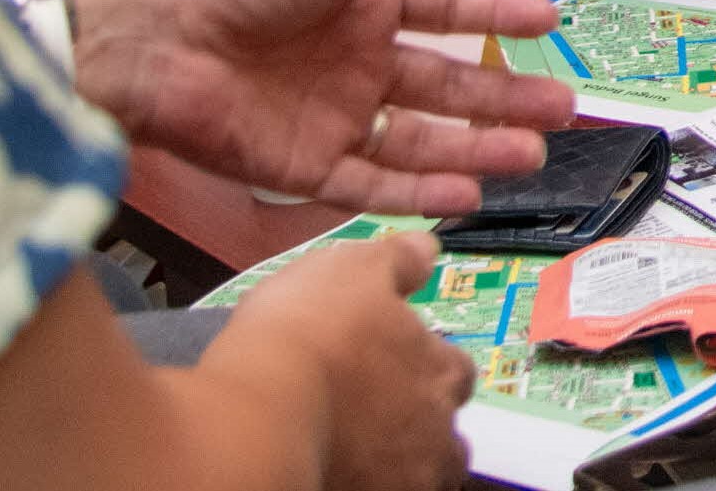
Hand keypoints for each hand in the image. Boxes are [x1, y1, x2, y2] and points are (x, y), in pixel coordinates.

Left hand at [65, 0, 576, 212]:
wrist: (149, 40)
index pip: (446, 9)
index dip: (497, 15)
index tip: (550, 23)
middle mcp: (354, 59)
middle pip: (446, 83)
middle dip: (504, 96)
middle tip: (560, 108)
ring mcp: (332, 116)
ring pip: (421, 140)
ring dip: (476, 149)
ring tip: (529, 156)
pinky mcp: (302, 168)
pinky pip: (373, 183)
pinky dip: (420, 190)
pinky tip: (467, 192)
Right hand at [198, 232, 476, 490]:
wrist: (258, 415)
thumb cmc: (306, 336)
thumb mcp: (351, 269)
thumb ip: (398, 260)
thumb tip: (426, 249)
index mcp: (440, 371)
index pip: (457, 371)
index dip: (427, 364)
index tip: (395, 360)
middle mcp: (435, 432)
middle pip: (445, 437)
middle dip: (418, 426)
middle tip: (372, 414)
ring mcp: (403, 481)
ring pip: (418, 478)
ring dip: (396, 465)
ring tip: (354, 451)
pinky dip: (360, 485)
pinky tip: (332, 470)